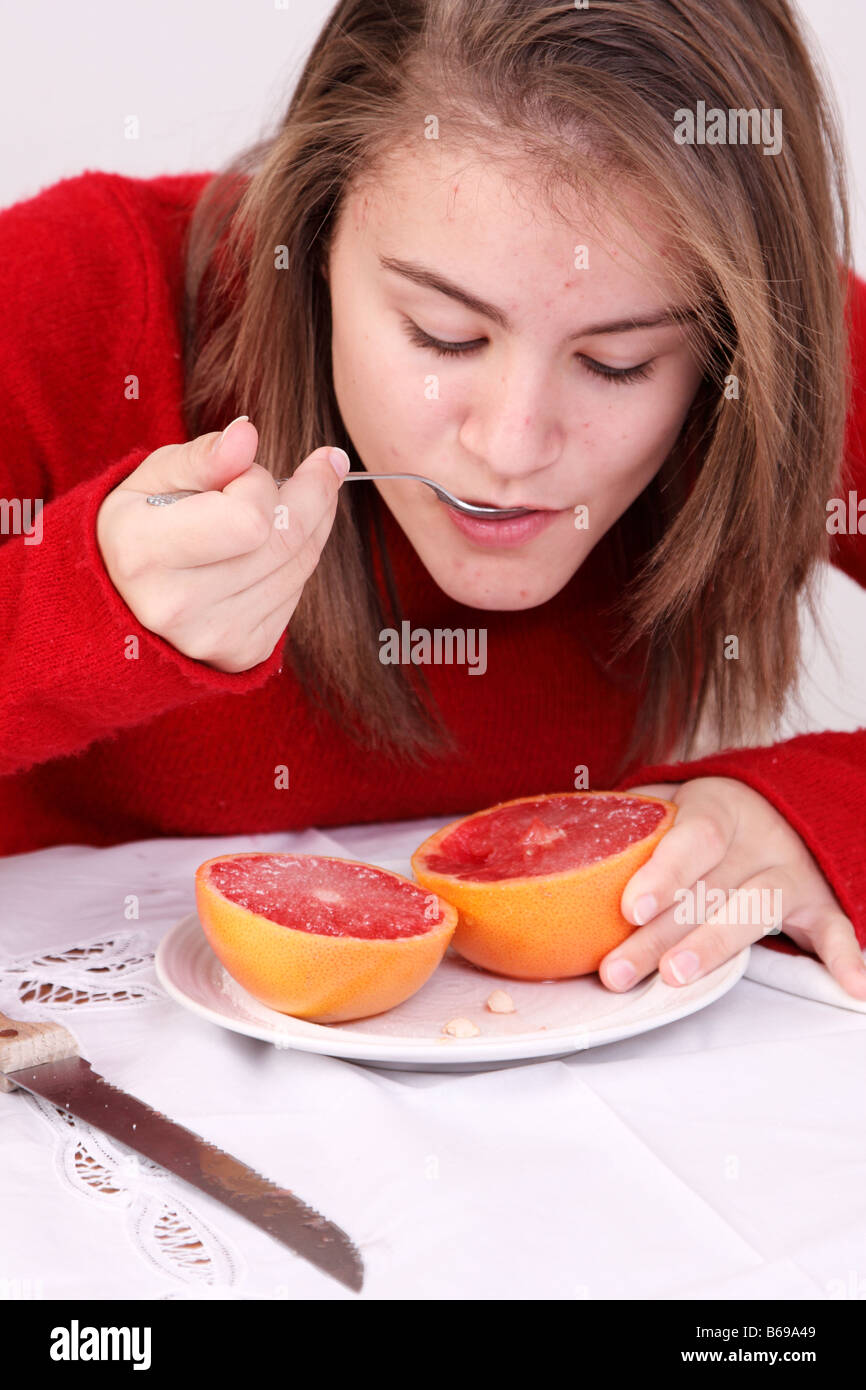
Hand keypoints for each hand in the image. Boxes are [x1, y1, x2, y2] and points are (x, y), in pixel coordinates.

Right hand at [96, 417, 348, 672]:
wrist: (120, 602)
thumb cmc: (139, 525)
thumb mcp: (153, 478)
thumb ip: (202, 457)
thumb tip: (247, 434)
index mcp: (145, 554)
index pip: (250, 519)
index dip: (260, 483)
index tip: (247, 469)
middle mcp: (178, 607)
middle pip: (286, 542)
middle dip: (309, 494)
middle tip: (319, 466)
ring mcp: (214, 637)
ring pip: (301, 565)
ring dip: (311, 523)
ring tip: (294, 498)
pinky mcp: (244, 653)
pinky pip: (297, 593)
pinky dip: (298, 559)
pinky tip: (276, 542)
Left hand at [599, 777, 865, 1000]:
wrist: (783, 803)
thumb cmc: (707, 815)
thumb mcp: (671, 800)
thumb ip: (626, 819)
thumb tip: (557, 840)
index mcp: (716, 806)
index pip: (690, 838)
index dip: (661, 873)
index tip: (628, 908)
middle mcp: (756, 838)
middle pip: (706, 889)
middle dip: (658, 935)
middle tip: (618, 971)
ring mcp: (790, 870)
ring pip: (755, 911)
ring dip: (716, 946)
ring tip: (678, 977)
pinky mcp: (818, 901)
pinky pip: (834, 928)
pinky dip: (845, 955)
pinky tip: (852, 985)